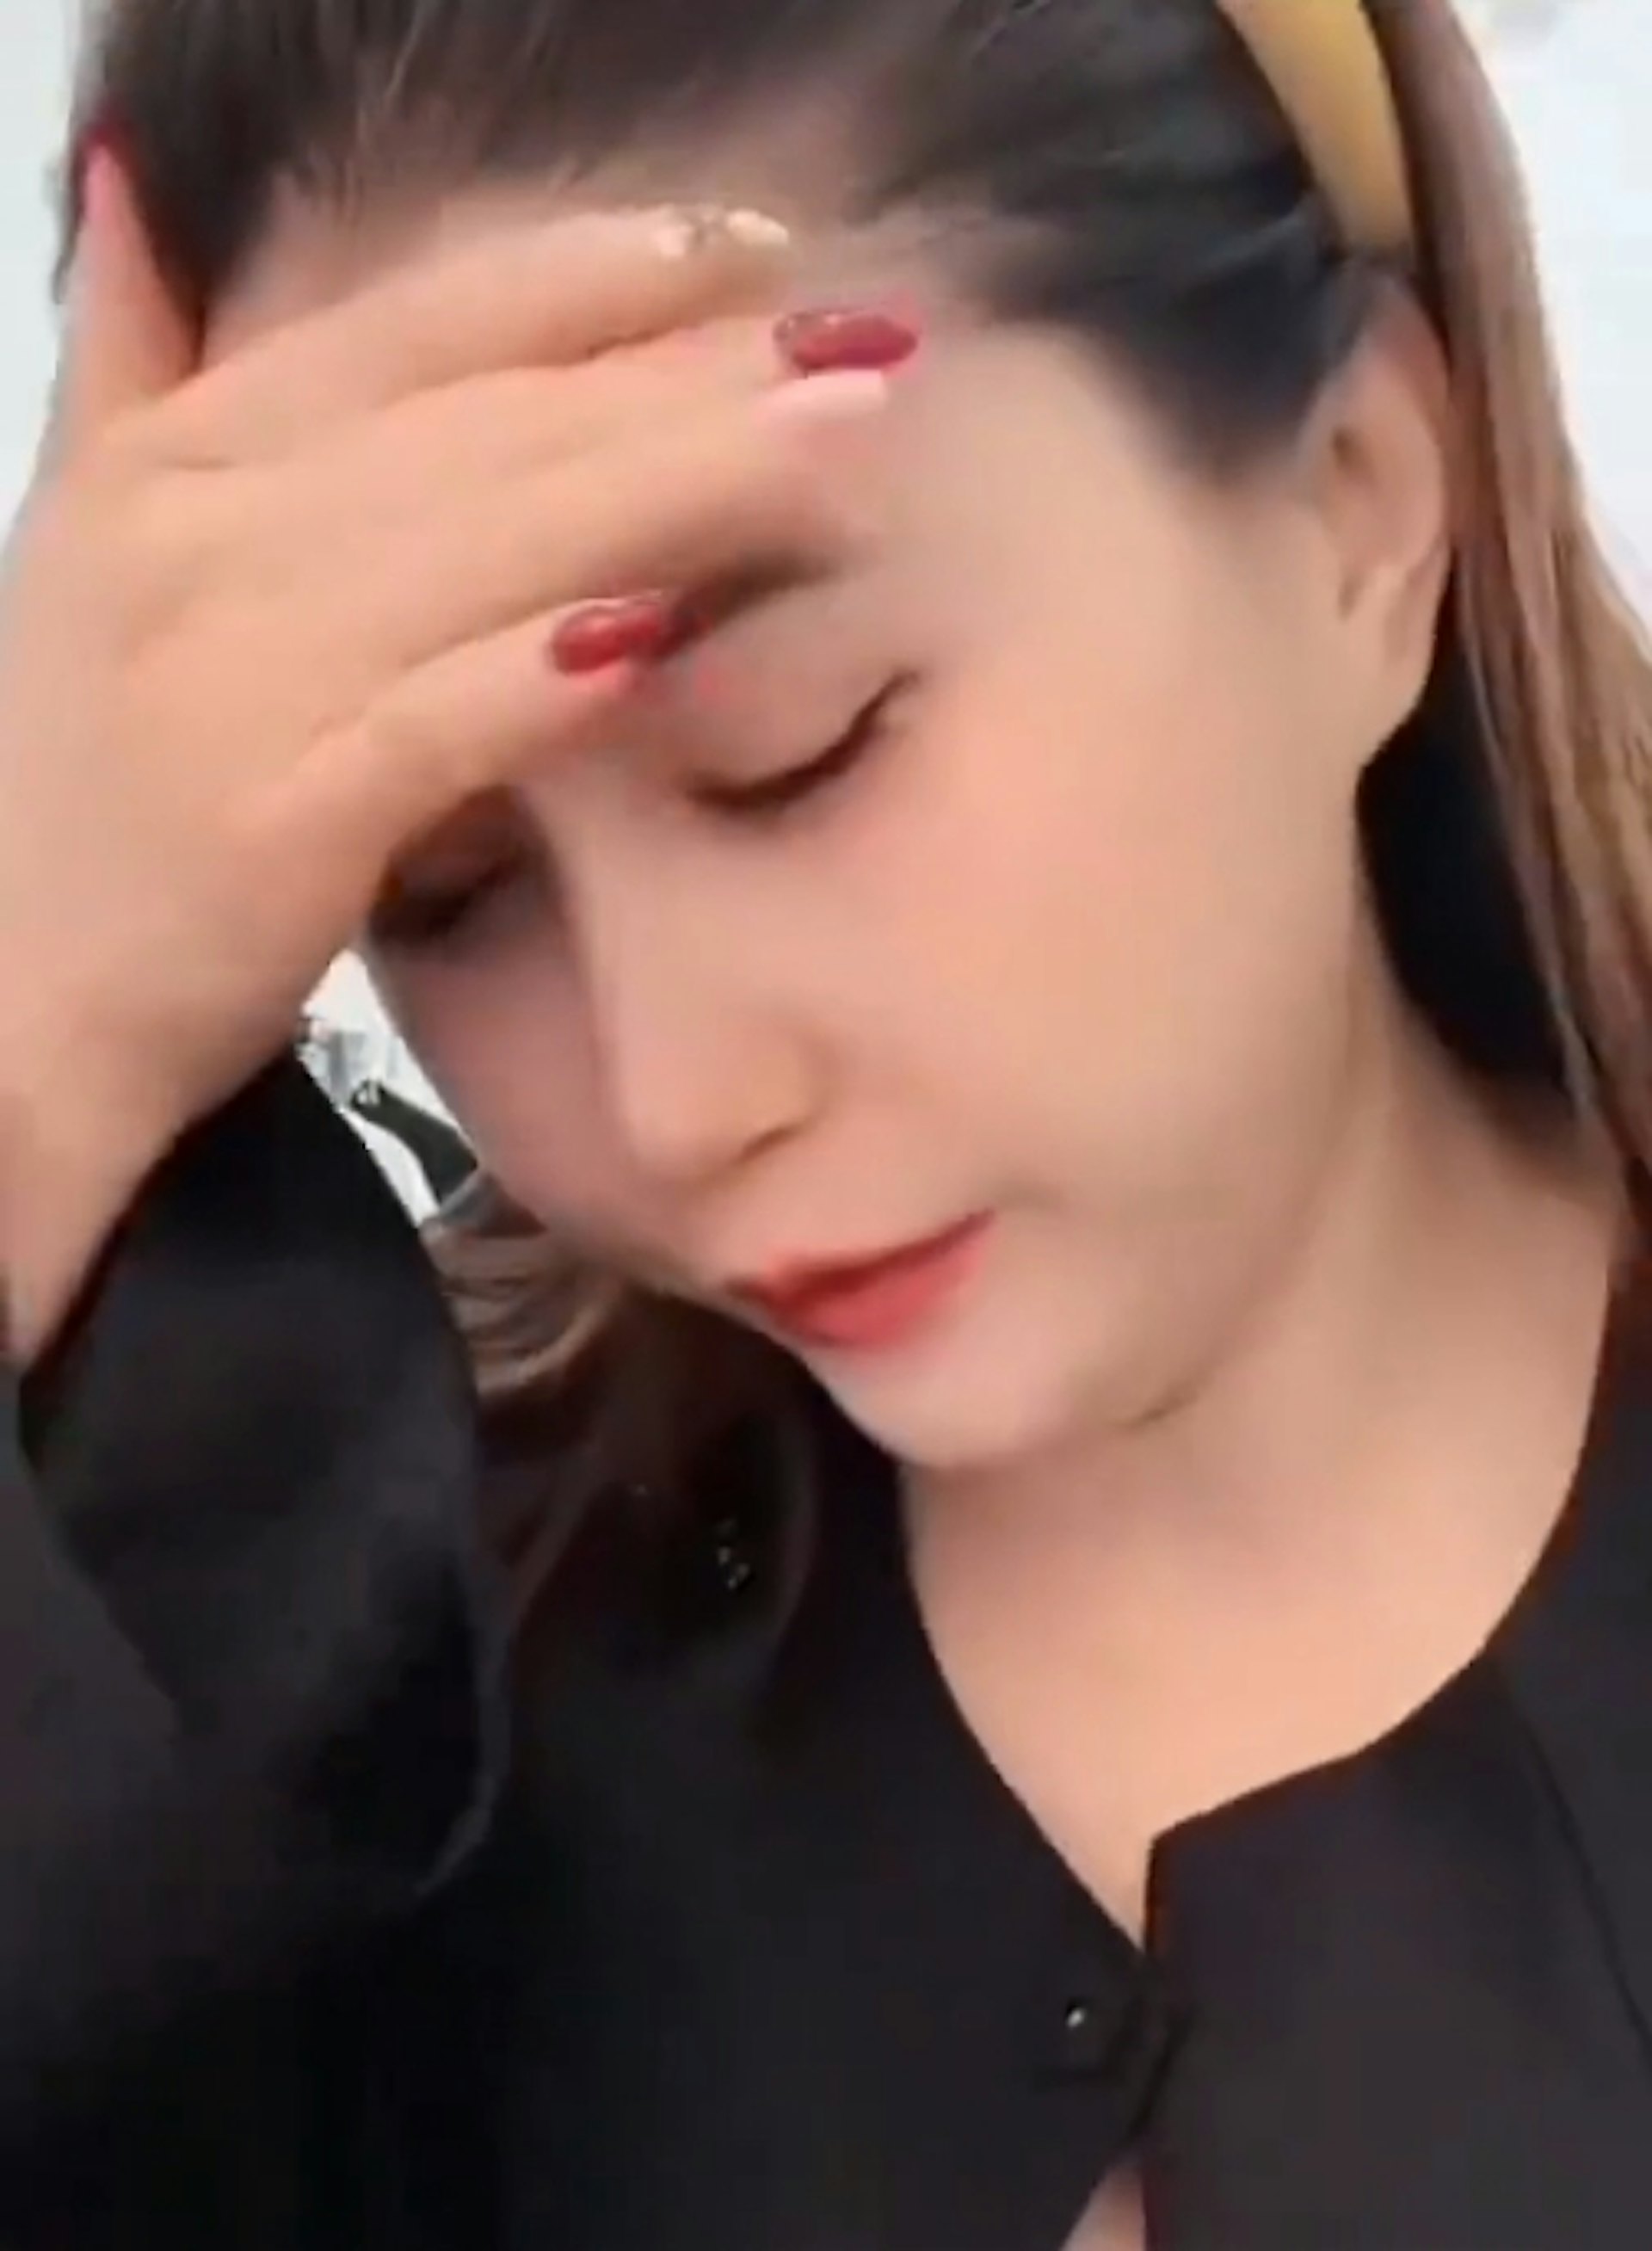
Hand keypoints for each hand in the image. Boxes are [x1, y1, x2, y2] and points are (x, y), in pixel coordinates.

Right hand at [0, 161, 880, 1351]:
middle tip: (860, 337)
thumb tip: (128, 179)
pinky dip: (536, 675)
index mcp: (178, 460)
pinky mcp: (264, 818)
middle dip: (684, 371)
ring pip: (478, 546)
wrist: (3, 1001)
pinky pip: (426, 724)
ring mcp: (225, 674)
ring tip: (829, 439)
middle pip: (483, 422)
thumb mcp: (86, 543)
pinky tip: (660, 633)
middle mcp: (198, 538)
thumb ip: (128, 362)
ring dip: (666, 484)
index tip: (750, 249)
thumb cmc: (87, 779)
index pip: (412, 325)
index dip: (591, 274)